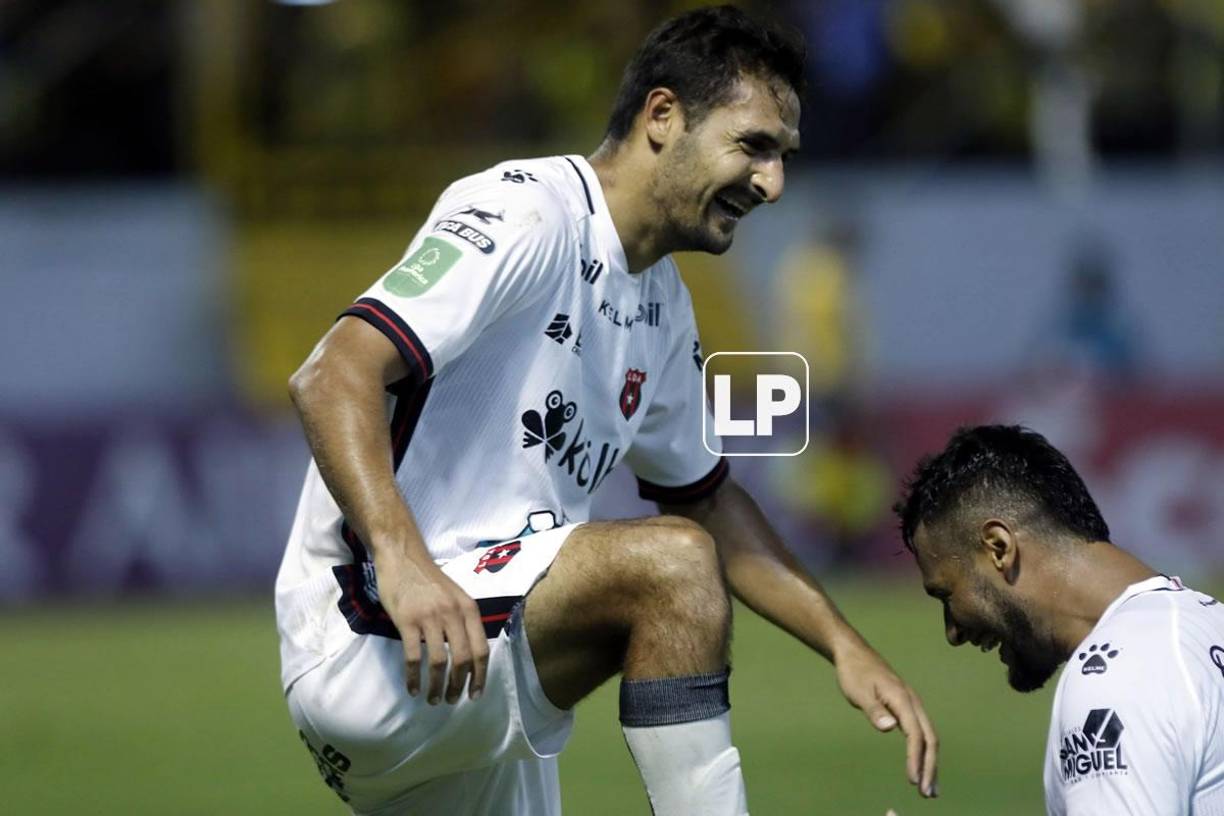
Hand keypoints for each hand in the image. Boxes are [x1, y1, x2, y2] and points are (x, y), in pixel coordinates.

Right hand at [374, 551, 489, 704]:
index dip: (480, 676)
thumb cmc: (428, 579)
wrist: (403, 556)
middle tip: (451, 701)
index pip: (481, 650)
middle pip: (462, 660)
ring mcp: (430, 617)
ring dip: (436, 686)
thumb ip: (463, 620)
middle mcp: (453, 614)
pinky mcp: (407, 620)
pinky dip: (414, 677)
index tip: (474, 694)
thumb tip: (469, 655)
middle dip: (458, 686)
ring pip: (439, 662)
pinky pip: (413, 657)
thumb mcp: (455, 596)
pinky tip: (413, 688)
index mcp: (468, 609)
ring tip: (432, 700)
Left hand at [835, 642, 937, 797]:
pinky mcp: (907, 707)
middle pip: (929, 739)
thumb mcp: (859, 692)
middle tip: (928, 794)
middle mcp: (912, 702)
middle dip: (930, 767)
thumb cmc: (854, 673)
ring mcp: (912, 704)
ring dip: (930, 763)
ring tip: (930, 789)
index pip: (915, 734)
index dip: (915, 758)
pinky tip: (922, 765)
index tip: (913, 781)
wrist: (854, 654)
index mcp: (902, 699)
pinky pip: (921, 732)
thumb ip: (874, 710)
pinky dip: (924, 751)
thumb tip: (890, 727)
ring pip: (928, 737)